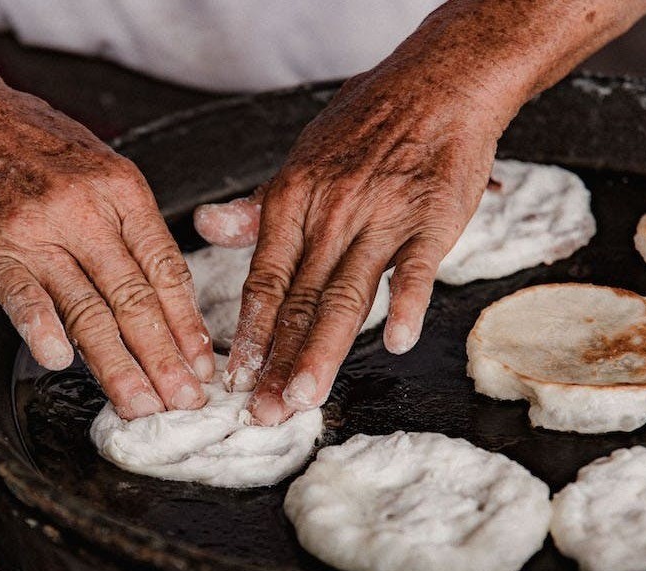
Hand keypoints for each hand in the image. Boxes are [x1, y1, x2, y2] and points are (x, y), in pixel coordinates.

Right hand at [0, 86, 213, 418]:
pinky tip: (58, 361)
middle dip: (164, 357)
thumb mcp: (98, 166)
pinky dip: (41, 328)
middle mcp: (85, 210)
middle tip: (183, 401)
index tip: (201, 365)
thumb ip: (128, 225)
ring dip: (117, 364)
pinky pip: (22, 294)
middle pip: (134, 298)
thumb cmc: (27, 142)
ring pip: (87, 308)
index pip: (166, 269)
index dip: (186, 324)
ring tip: (139, 403)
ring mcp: (37, 230)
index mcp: (122, 191)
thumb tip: (165, 293)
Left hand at [225, 68, 506, 424]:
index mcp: (293, 200)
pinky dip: (408, 304)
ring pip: (347, 295)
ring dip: (323, 351)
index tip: (237, 379)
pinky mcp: (432, 220)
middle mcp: (330, 213)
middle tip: (264, 412)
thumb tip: (207, 229)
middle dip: (278, 361)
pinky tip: (397, 343)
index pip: (265, 281)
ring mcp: (382, 218)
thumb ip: (257, 207)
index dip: (249, 333)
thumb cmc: (367, 122)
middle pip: (300, 300)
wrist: (438, 83)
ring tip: (304, 397)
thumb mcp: (300, 159)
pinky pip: (418, 268)